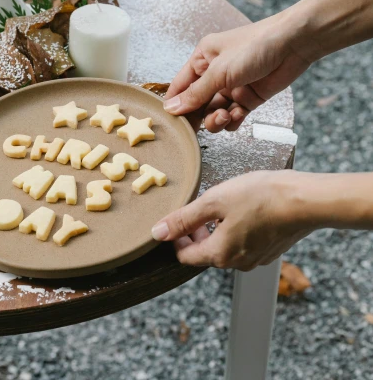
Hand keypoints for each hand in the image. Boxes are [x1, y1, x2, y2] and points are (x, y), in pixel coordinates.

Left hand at [151, 170, 315, 270]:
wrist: (303, 200)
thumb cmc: (259, 197)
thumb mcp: (214, 201)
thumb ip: (184, 219)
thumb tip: (157, 233)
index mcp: (220, 255)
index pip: (185, 256)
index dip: (176, 237)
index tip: (177, 218)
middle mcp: (238, 263)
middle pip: (206, 252)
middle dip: (197, 231)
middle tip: (198, 206)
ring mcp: (257, 258)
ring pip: (226, 246)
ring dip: (217, 228)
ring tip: (222, 204)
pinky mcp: (271, 249)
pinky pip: (245, 242)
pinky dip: (237, 228)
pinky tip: (243, 207)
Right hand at [164, 14, 310, 131]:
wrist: (292, 45)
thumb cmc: (254, 46)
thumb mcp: (220, 71)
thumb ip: (196, 93)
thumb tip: (171, 108)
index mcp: (203, 58)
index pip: (181, 86)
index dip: (176, 104)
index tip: (172, 123)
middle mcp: (215, 73)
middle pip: (197, 103)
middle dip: (198, 116)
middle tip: (197, 129)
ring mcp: (232, 86)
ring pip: (215, 112)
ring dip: (216, 119)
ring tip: (224, 116)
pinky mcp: (249, 98)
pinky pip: (234, 116)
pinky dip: (234, 120)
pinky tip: (237, 117)